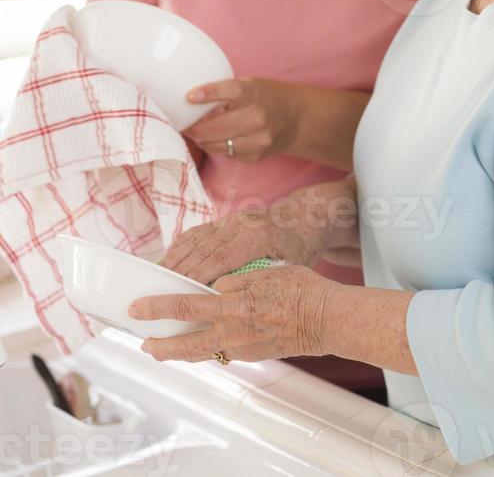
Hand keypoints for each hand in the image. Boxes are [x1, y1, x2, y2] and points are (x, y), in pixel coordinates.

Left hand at [129, 265, 336, 363]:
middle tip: (143, 344)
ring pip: (202, 353)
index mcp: (233, 307)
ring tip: (163, 350)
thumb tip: (215, 286)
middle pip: (186, 343)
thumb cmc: (301, 289)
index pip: (186, 307)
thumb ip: (236, 280)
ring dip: (179, 352)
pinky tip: (201, 342)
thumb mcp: (266, 272)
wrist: (326, 319)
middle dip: (160, 345)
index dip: (158, 308)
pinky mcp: (253, 354)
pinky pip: (221, 352)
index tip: (139, 308)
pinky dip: (204, 349)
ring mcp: (243, 347)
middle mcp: (233, 331)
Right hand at [159, 195, 331, 286]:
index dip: (200, 274)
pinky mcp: (225, 219)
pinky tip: (168, 262)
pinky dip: (181, 247)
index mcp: (258, 236)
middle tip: (157, 290)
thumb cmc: (301, 248)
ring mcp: (231, 219)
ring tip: (154, 279)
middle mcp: (241, 224)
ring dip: (174, 258)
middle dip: (179, 269)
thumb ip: (264, 284)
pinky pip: (197, 233)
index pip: (222, 256)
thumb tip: (238, 310)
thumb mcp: (290, 268)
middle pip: (203, 247)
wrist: (306, 217)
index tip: (181, 292)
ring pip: (196, 239)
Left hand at [183, 78, 301, 161]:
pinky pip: (225, 153)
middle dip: (192, 127)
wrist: (297, 119)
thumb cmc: (267, 97)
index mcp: (254, 93)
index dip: (208, 94)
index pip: (229, 91)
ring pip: (215, 144)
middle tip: (183, 123)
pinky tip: (214, 139)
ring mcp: (257, 139)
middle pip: (214, 127)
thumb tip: (189, 100)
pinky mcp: (255, 155)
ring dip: (201, 139)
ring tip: (194, 132)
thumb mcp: (251, 85)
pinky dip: (215, 146)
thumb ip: (226, 92)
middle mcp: (256, 117)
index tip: (189, 97)